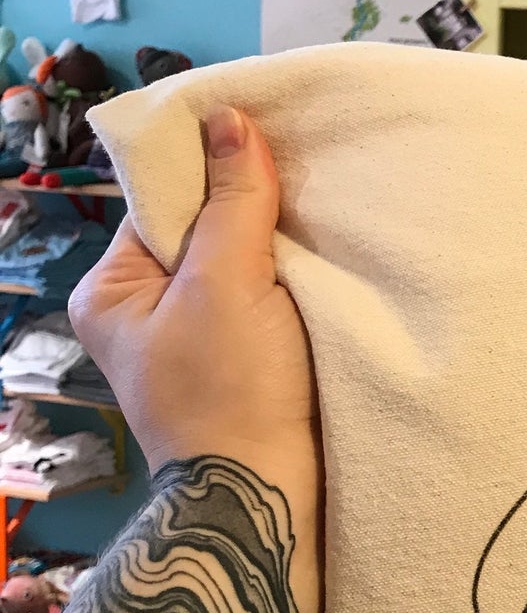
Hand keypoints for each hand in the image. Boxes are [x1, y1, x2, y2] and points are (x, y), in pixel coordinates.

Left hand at [70, 107, 321, 612]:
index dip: (213, 172)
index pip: (162, 202)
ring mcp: (195, 342)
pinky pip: (266, 303)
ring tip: (323, 226)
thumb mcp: (226, 283)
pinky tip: (325, 269)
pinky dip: (295, 287)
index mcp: (114, 290)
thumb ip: (233, 202)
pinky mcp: (242, 364)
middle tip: (304, 188)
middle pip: (204, 231)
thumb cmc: (231, 390)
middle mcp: (146, 313)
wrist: (267, 496)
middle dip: (253, 212)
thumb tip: (230, 117)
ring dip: (281, 251)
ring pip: (241, 267)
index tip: (267, 147)